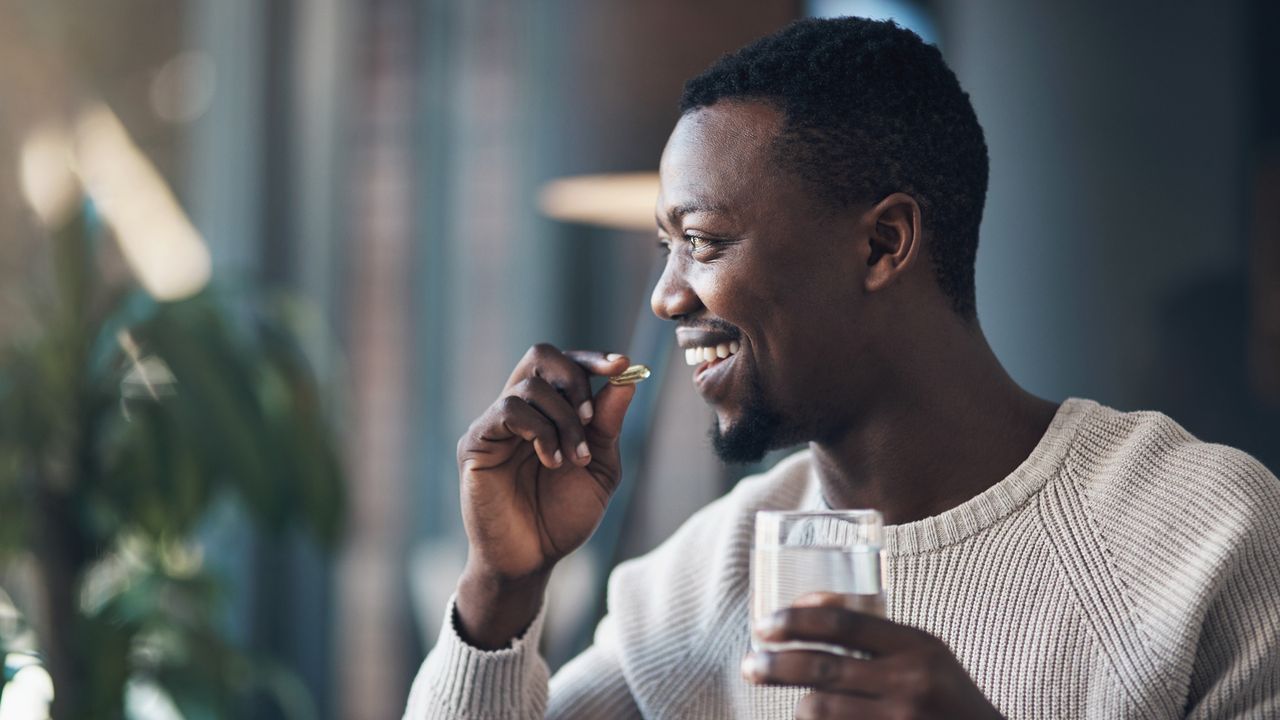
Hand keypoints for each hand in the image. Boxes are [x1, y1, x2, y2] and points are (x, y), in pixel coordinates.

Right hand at [455, 344, 635, 646]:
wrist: (532, 559)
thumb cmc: (563, 516)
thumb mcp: (599, 468)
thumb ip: (608, 424)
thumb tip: (626, 378)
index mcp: (549, 411)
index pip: (565, 364)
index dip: (593, 358)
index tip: (622, 364)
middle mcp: (520, 409)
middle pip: (541, 355)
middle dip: (575, 378)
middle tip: (590, 417)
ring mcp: (495, 424)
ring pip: (529, 386)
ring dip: (562, 420)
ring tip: (571, 459)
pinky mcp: (477, 442)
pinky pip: (507, 410)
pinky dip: (539, 430)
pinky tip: (551, 460)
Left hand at [743, 593, 1002, 718]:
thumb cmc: (946, 700)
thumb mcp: (925, 657)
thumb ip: (875, 636)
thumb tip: (804, 606)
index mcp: (918, 647)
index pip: (844, 622)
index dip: (796, 620)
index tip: (765, 625)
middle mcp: (910, 683)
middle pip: (822, 667)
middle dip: (775, 665)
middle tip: (750, 664)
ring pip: (819, 708)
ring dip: (800, 705)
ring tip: (797, 703)